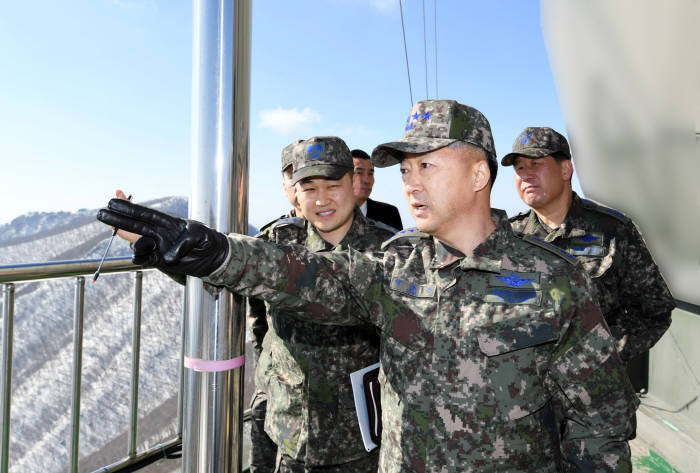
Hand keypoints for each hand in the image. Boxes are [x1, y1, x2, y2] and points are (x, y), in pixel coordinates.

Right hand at [96, 199, 229, 276]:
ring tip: (115, 228)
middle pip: (135, 225)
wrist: (214, 257)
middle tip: (101, 213)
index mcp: (167, 222)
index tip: (115, 198)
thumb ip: (185, 241)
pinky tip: (136, 252)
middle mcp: (159, 233)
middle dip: (118, 220)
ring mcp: (158, 247)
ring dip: (127, 236)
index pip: (145, 213)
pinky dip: (139, 256)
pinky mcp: (159, 261)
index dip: (130, 207)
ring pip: (136, 241)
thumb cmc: (208, 241)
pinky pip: (144, 259)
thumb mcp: (201, 236)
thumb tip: (167, 255)